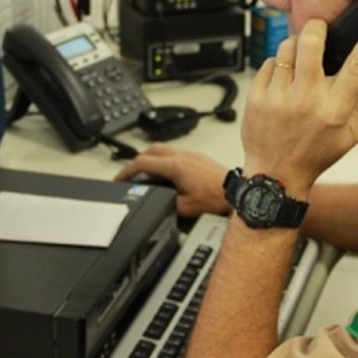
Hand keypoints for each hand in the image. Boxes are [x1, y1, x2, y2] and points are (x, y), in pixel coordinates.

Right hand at [114, 143, 230, 217]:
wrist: (237, 192)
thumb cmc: (217, 199)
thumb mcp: (185, 208)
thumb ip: (166, 204)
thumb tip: (156, 202)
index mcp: (175, 166)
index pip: (143, 162)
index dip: (127, 170)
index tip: (120, 178)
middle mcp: (183, 156)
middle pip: (151, 150)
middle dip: (137, 161)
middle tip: (131, 173)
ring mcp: (192, 155)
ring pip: (165, 149)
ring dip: (153, 158)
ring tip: (148, 172)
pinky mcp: (199, 158)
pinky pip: (177, 153)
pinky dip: (166, 160)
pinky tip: (168, 172)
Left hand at [241, 13, 357, 198]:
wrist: (276, 175)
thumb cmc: (315, 155)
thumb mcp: (350, 134)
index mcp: (335, 110)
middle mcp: (306, 100)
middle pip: (311, 42)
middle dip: (317, 28)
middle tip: (320, 33)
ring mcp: (278, 97)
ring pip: (287, 47)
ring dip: (296, 47)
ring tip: (300, 64)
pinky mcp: (257, 96)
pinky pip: (269, 62)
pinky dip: (278, 65)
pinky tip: (284, 82)